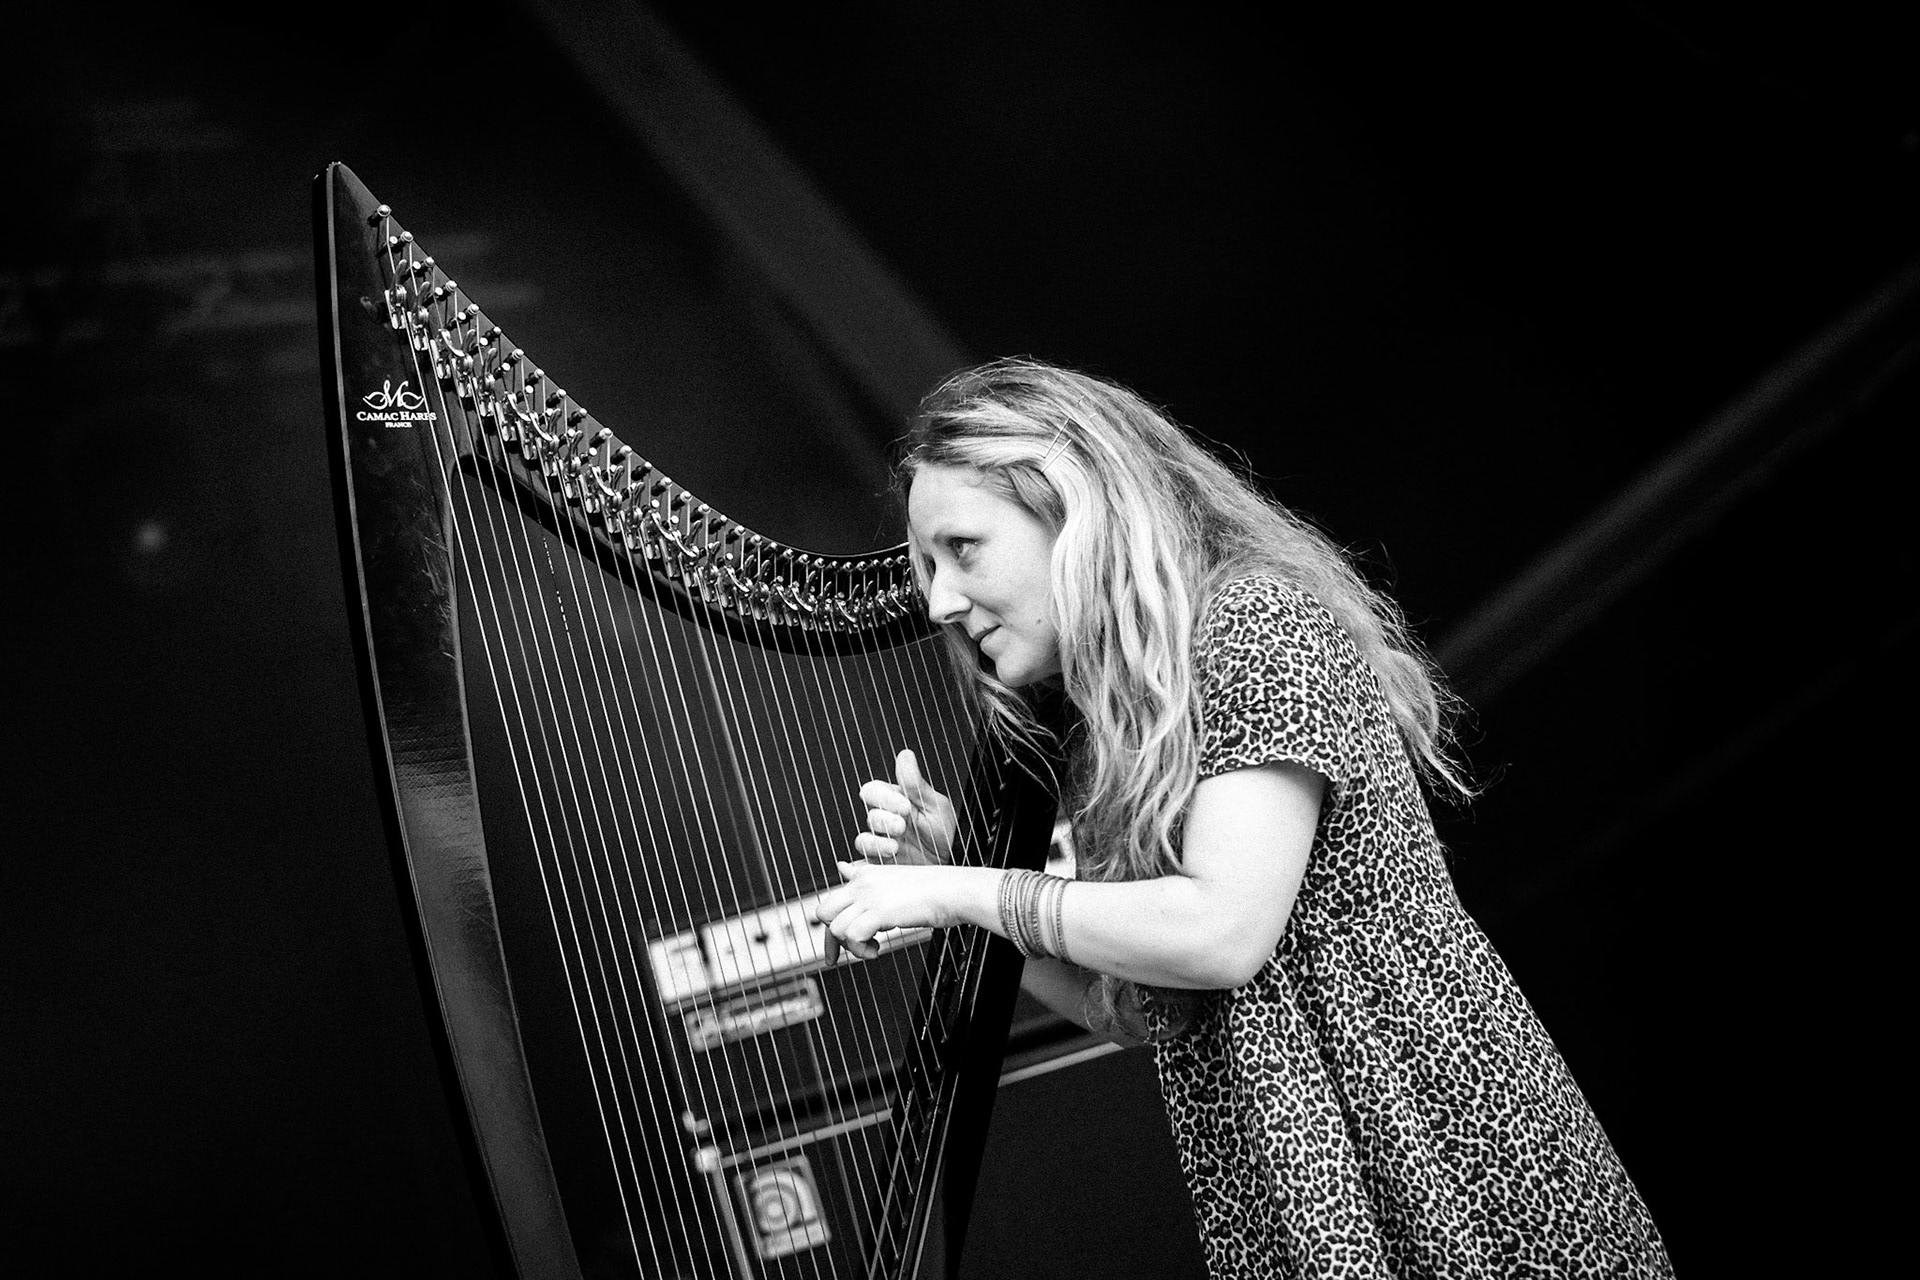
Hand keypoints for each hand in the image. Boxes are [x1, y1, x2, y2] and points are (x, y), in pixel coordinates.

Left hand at [810, 860, 968, 960]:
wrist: (956, 891)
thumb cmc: (933, 891)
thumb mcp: (894, 881)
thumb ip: (866, 879)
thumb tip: (842, 867)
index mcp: (865, 875)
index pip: (831, 902)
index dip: (829, 929)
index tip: (832, 955)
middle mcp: (863, 882)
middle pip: (823, 912)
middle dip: (833, 938)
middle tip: (854, 950)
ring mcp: (870, 895)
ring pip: (836, 929)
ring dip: (853, 948)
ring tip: (874, 949)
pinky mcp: (880, 910)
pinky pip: (852, 936)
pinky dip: (861, 950)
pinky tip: (878, 950)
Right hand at [854, 748, 955, 866]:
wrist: (951, 865)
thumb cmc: (946, 835)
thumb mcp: (936, 807)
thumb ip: (916, 784)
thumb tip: (905, 755)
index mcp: (897, 802)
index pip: (875, 790)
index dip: (885, 797)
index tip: (905, 806)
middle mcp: (887, 820)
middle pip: (869, 811)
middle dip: (885, 817)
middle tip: (903, 825)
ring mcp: (882, 841)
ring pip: (864, 835)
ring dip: (878, 838)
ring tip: (896, 844)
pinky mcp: (879, 862)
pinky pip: (864, 856)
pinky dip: (871, 854)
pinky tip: (889, 853)